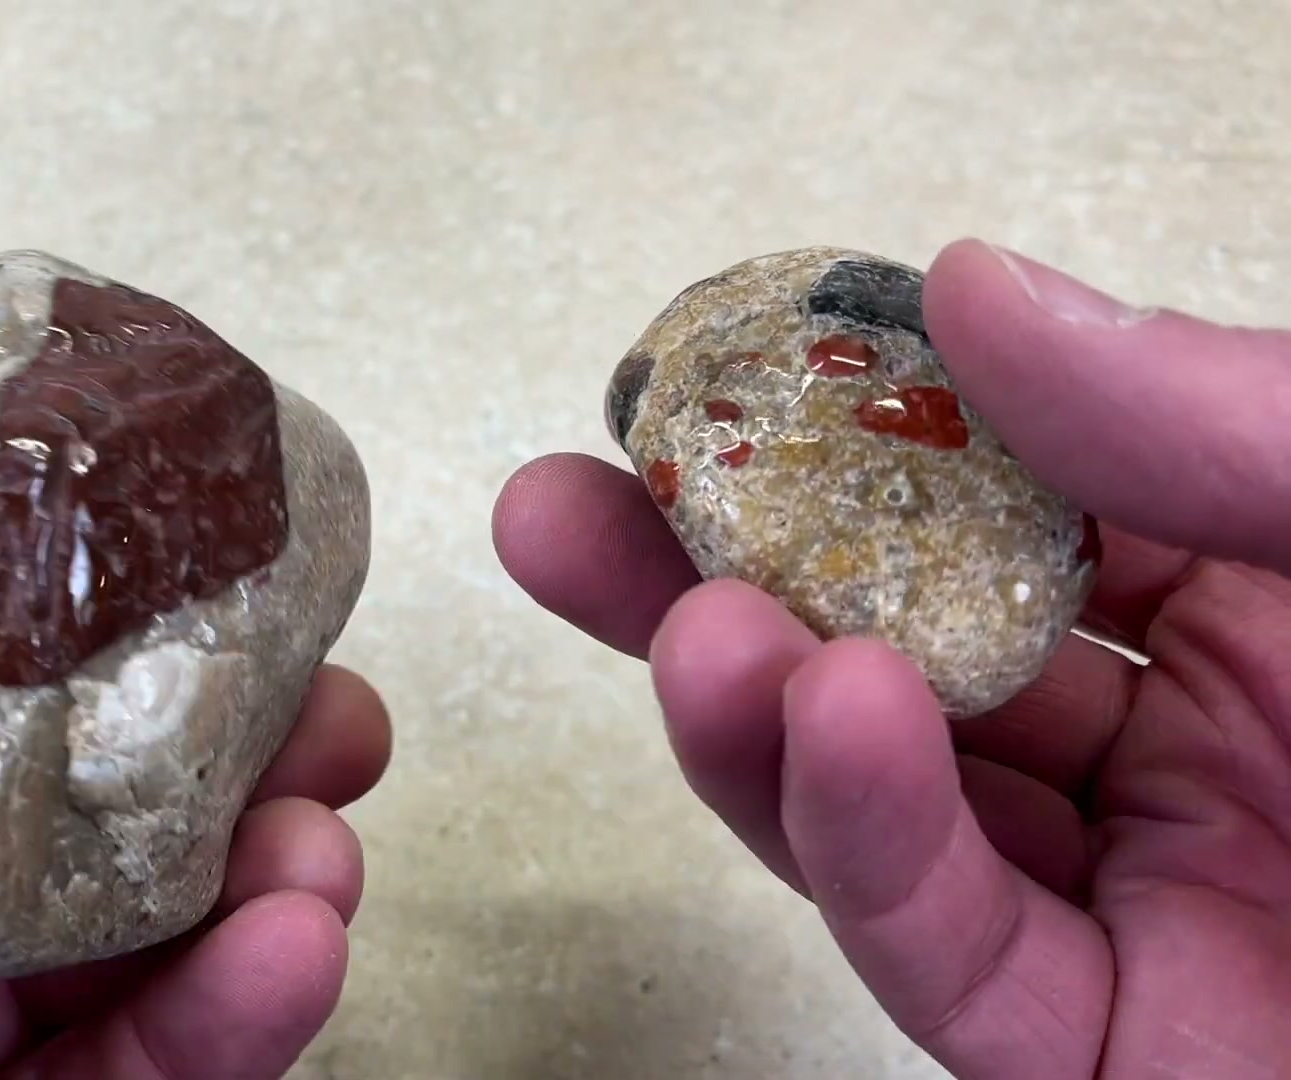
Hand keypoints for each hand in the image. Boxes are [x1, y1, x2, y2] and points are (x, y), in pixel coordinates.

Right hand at [494, 240, 1290, 1077]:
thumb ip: (1234, 423)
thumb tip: (981, 296)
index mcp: (1278, 590)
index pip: (1011, 486)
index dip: (854, 421)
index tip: (726, 365)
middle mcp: (1192, 742)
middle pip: (902, 638)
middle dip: (721, 565)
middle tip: (575, 495)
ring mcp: (1142, 906)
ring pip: (888, 806)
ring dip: (756, 709)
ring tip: (669, 613)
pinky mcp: (1108, 1060)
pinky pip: (954, 958)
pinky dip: (866, 847)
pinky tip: (817, 722)